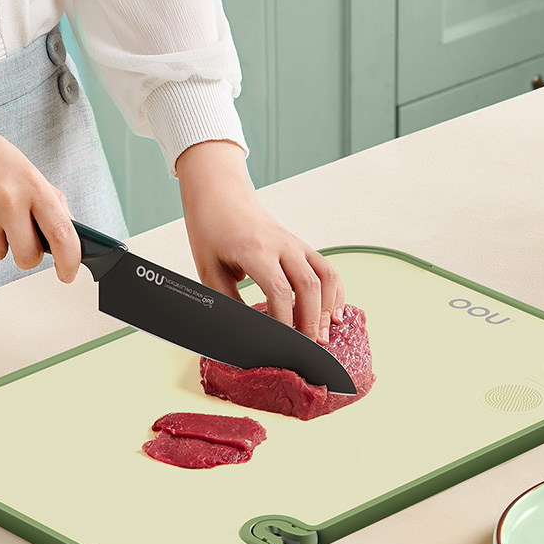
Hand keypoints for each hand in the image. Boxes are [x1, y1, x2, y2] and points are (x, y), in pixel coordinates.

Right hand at [0, 74, 80, 282]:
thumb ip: (50, 202)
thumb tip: (67, 234)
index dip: (69, 260)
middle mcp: (8, 199)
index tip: (67, 274)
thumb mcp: (29, 171)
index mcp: (34, 187)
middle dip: (26, 256)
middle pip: (27, 257)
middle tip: (22, 242)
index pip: (61, 233)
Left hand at [176, 140, 344, 343]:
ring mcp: (295, 244)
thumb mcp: (209, 270)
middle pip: (308, 285)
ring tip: (325, 335)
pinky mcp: (301, 246)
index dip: (283, 321)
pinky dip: (334, 293)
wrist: (221, 195)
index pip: (278, 290)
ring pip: (325, 276)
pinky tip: (333, 314)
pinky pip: (327, 269)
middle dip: (311, 321)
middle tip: (308, 348)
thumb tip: (242, 332)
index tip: (281, 344)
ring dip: (327, 309)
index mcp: (254, 250)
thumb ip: (226, 301)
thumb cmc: (211, 232)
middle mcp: (281, 244)